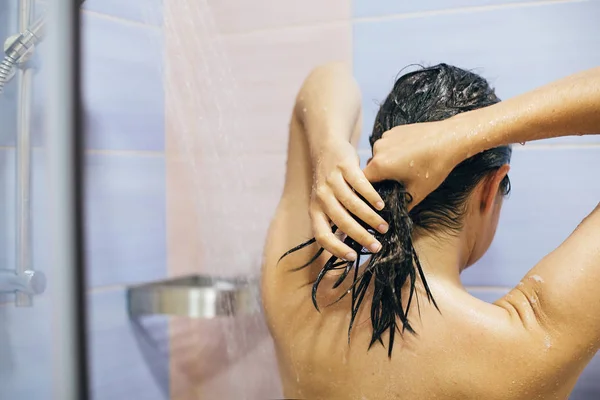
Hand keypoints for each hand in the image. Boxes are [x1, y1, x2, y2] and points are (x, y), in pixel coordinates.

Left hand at [310, 139, 387, 260]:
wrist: (326, 148)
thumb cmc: (330, 182)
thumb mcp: (325, 202)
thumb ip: (334, 220)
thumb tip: (351, 244)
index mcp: (314, 209)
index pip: (321, 235)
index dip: (336, 248)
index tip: (353, 257)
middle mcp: (320, 196)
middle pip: (341, 221)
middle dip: (361, 236)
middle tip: (377, 246)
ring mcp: (331, 180)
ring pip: (352, 204)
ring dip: (370, 218)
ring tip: (384, 227)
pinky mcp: (343, 166)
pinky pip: (359, 184)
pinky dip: (371, 196)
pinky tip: (381, 205)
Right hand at [363, 119, 461, 209]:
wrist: (450, 138)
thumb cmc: (435, 166)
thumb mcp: (418, 191)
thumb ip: (402, 205)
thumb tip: (395, 215)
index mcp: (380, 165)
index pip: (363, 182)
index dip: (368, 191)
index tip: (377, 196)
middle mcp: (378, 149)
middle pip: (371, 169)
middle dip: (381, 177)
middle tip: (398, 182)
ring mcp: (386, 137)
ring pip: (380, 156)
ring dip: (388, 163)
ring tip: (408, 167)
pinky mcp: (394, 130)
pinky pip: (388, 145)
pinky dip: (395, 151)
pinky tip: (411, 154)